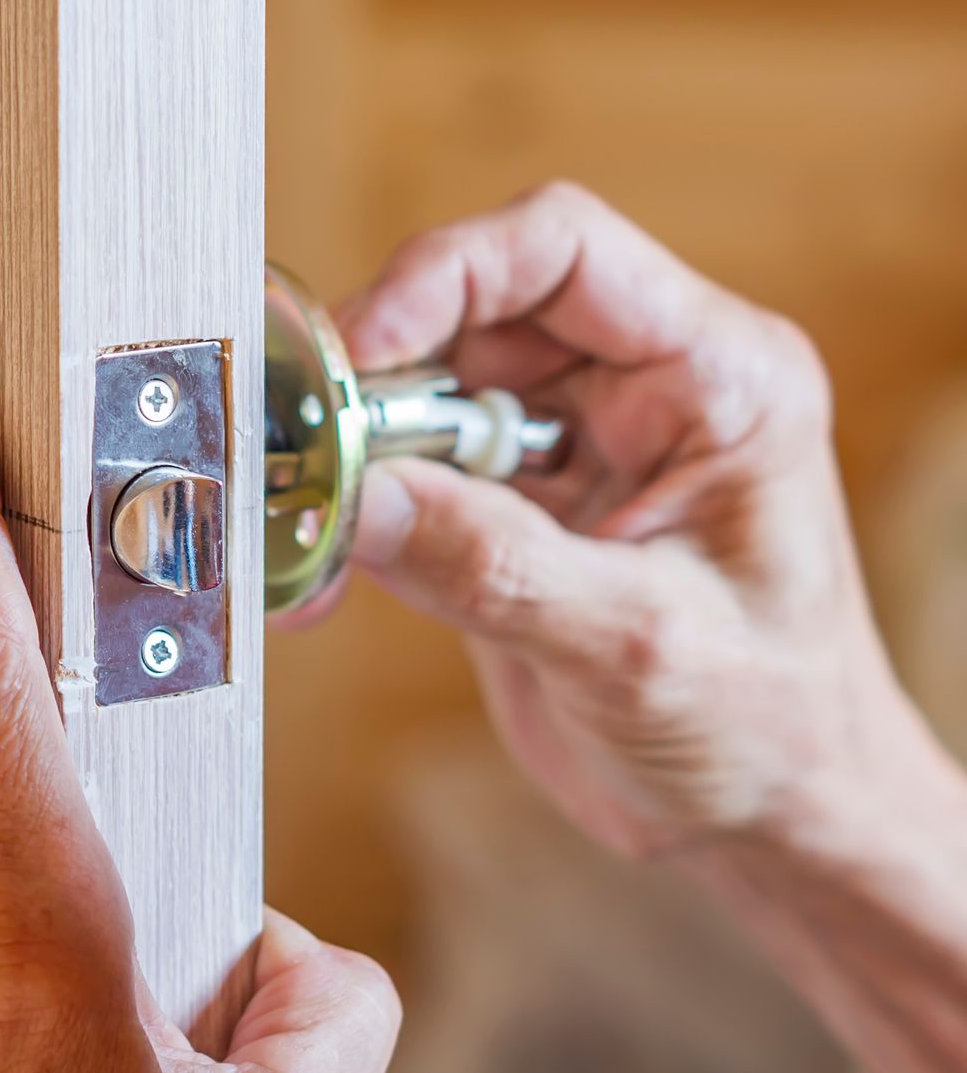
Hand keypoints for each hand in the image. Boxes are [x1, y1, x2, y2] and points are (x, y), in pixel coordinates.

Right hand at [311, 181, 910, 856]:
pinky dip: (351, 521)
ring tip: (303, 531)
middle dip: (375, 382)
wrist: (770, 823)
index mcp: (716, 377)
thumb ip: (495, 566)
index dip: (445, 276)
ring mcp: (568, 450)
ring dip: (352, 459)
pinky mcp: (511, 512)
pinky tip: (316, 579)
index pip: (563, 249)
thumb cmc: (767, 732)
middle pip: (469, 318)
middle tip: (304, 456)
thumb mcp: (639, 647)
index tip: (358, 354)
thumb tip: (356, 496)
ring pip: (421, 396)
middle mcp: (638, 392)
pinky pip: (406, 480)